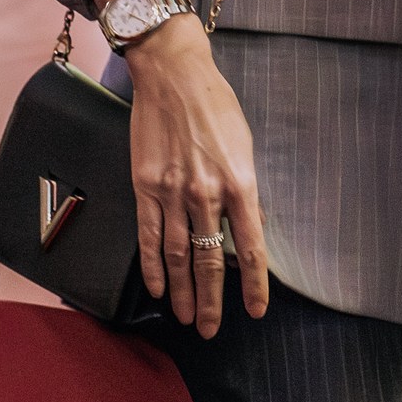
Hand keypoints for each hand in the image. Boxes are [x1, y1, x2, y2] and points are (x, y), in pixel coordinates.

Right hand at [90, 0, 268, 338]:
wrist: (173, 72)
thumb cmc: (214, 104)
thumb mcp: (244, 146)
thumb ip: (245, 190)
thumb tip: (248, 226)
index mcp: (240, 183)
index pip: (251, 249)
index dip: (254, 286)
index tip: (256, 311)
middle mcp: (207, 192)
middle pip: (210, 260)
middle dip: (212, 301)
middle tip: (211, 329)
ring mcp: (172, 190)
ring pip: (177, 255)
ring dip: (183, 291)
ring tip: (186, 317)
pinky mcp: (145, 184)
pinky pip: (148, 235)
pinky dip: (152, 266)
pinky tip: (157, 287)